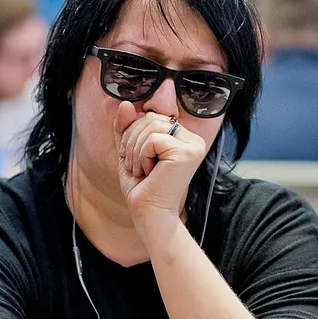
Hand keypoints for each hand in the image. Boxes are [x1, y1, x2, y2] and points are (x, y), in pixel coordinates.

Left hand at [114, 101, 206, 233]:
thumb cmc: (142, 188)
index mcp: (182, 137)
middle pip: (151, 117)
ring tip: (141, 170)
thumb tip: (125, 103)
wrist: (150, 215)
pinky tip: (148, 172)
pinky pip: (153, 138)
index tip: (135, 158)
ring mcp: (193, 145)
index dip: (134, 133)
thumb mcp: (129, 151)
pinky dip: (142, 156)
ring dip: (136, 150)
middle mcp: (192, 139)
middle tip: (137, 167)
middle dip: (133, 141)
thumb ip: (126, 127)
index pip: (152, 116)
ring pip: (151, 125)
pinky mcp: (187, 152)